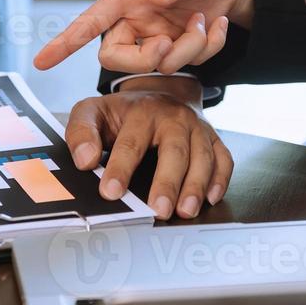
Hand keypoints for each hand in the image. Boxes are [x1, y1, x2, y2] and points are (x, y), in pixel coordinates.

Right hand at [34, 0, 255, 74]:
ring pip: (160, 64)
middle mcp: (135, 20)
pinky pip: (190, 62)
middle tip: (168, 43)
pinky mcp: (179, 48)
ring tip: (204, 21)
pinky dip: (210, 46)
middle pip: (116, 58)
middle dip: (145, 59)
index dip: (64, 42)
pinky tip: (219, 25)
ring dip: (190, 48)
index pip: (89, 22)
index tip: (42, 63)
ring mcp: (156, 37)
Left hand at [65, 83, 234, 220]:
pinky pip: (223, 158)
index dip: (121, 168)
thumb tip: (85, 160)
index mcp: (141, 111)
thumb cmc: (123, 112)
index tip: (111, 193)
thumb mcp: (93, 112)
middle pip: (174, 151)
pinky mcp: (213, 138)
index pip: (131, 143)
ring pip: (202, 157)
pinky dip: (220, 179)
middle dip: (167, 183)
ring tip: (186, 211)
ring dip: (195, 185)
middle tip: (159, 210)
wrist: (159, 93)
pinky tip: (210, 198)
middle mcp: (173, 117)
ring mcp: (197, 128)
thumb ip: (81, 132)